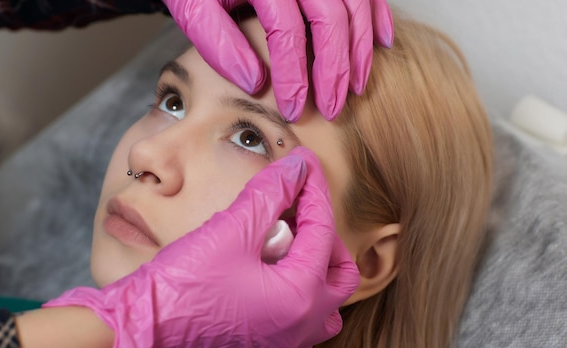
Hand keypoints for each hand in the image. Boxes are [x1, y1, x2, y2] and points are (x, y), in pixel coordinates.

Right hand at [44, 147, 358, 347]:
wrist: (142, 326)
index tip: (305, 166)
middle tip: (301, 214)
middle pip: (339, 276)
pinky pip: (297, 339)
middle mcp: (301, 327)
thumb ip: (271, 192)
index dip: (314, 191)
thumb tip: (298, 166)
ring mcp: (282, 347)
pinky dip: (296, 313)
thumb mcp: (232, 228)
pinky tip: (274, 293)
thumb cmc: (185, 280)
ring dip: (315, 277)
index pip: (323, 231)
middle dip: (326, 239)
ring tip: (289, 252)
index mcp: (301, 295)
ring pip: (323, 312)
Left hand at [162, 0, 393, 121]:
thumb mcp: (195, 8)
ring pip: (354, 4)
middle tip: (333, 109)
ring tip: (357, 88)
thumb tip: (255, 84)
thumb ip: (219, 44)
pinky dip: (376, 15)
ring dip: (360, 49)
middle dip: (335, 70)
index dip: (294, 76)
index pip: (287, 33)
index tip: (295, 110)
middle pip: (330, 20)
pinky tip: (381, 43)